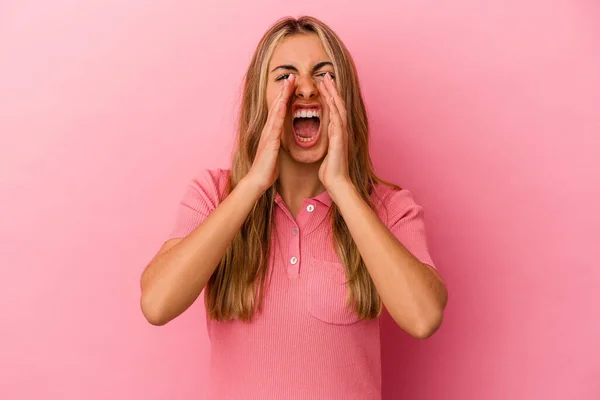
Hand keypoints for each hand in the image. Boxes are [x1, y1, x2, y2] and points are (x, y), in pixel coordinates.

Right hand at [245, 74, 294, 191]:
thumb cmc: (268, 169)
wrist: (258, 180)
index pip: (280, 110)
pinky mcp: (270, 141)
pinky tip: (283, 103)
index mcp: (272, 132)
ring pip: (276, 110)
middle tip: (291, 75)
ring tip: (288, 82)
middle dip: (284, 90)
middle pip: (277, 105)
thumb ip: (278, 143)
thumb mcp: (276, 152)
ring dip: (282, 95)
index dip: (285, 97)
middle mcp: (269, 129)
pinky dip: (279, 112)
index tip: (292, 85)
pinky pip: (276, 124)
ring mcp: (268, 134)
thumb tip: (282, 139)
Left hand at [317, 72, 351, 192]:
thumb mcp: (327, 152)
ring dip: (334, 93)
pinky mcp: (340, 138)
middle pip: (337, 104)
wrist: (337, 182)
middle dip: (332, 89)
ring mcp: (342, 133)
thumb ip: (326, 142)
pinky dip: (335, 107)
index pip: (333, 109)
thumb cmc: (331, 170)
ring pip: (339, 108)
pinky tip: (331, 97)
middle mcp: (341, 130)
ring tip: (328, 80)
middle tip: (326, 74)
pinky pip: (338, 119)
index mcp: (336, 132)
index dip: (329, 95)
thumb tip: (324, 138)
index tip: (323, 84)